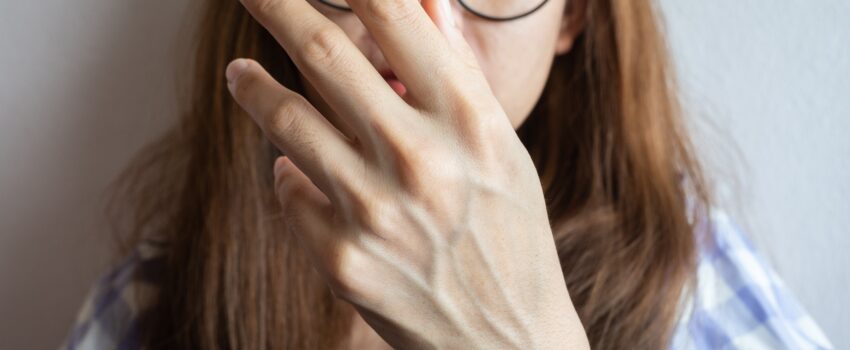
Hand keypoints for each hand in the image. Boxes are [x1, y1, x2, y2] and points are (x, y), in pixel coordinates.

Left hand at [226, 0, 588, 347]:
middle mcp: (420, 157)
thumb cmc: (510, 232)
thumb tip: (422, 5)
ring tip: (241, 75)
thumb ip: (457, 73)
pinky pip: (288, 190)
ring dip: (252, 86)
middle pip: (324, 51)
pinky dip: (288, 173)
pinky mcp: (340, 257)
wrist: (508, 338)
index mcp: (469, 119)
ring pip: (285, 118)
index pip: (394, 14)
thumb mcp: (502, 146)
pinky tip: (299, 173)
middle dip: (277, 6)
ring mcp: (374, 211)